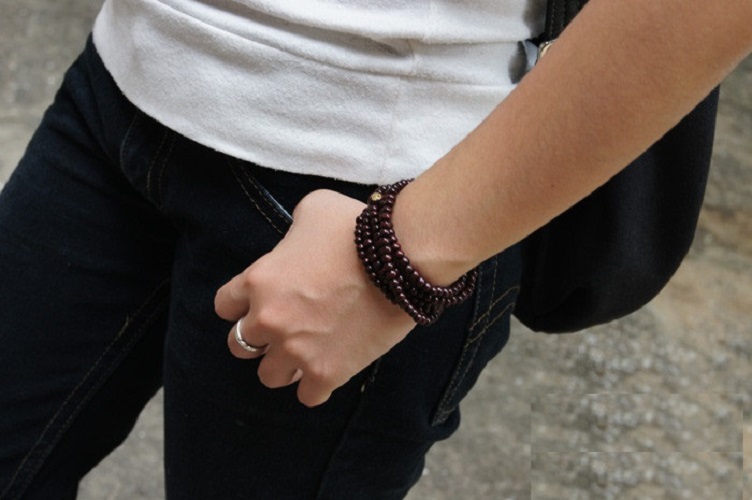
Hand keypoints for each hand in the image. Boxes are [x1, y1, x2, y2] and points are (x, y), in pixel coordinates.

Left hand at [215, 189, 415, 406]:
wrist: (400, 257)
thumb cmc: (355, 227)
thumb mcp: (312, 209)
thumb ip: (293, 230)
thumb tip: (298, 239)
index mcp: (259, 281)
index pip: (225, 306)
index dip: (242, 304)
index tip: (262, 302)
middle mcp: (269, 320)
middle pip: (239, 345)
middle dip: (259, 337)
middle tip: (284, 328)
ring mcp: (296, 350)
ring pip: (269, 376)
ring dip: (284, 365)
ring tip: (305, 353)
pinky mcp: (328, 372)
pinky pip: (308, 396)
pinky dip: (316, 385)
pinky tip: (329, 368)